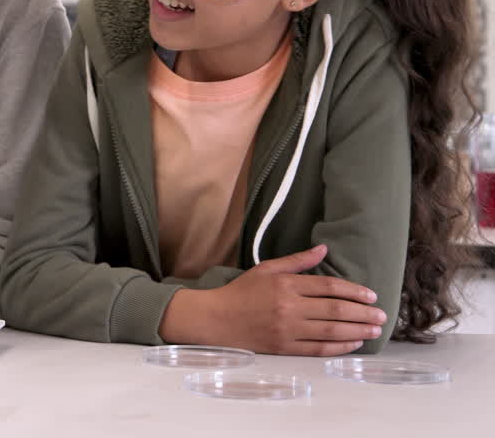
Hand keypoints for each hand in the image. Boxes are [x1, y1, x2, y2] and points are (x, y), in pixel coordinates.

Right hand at [159, 244, 386, 355]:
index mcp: (285, 284)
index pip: (328, 286)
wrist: (216, 319)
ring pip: (331, 331)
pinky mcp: (285, 348)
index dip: (354, 291)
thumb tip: (324, 249)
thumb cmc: (241, 292)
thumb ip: (297, 260)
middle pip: (335, 310)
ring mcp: (287, 330)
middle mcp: (289, 307)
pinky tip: (353, 343)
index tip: (371, 296)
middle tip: (382, 316)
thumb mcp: (266, 269)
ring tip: (374, 330)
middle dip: (363, 313)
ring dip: (357, 330)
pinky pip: (319, 349)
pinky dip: (340, 347)